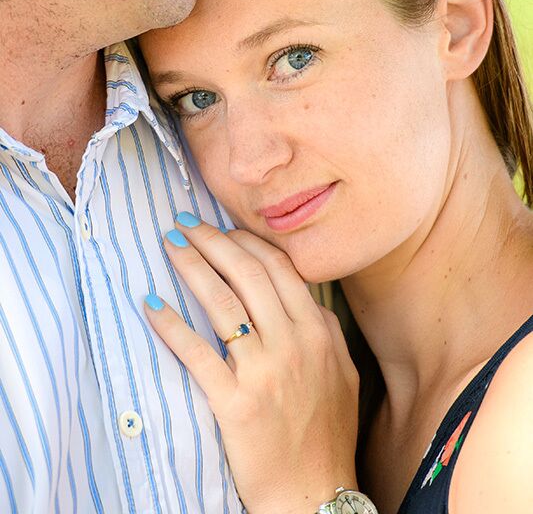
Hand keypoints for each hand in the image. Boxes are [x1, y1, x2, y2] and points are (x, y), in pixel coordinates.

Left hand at [144, 214, 358, 513]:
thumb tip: (303, 298)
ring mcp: (265, 371)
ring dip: (192, 266)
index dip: (246, 241)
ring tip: (169, 244)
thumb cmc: (327, 435)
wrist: (315, 495)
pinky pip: (196, 353)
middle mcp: (294, 343)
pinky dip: (171, 325)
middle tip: (185, 223)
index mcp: (319, 331)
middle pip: (247, 273)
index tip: (222, 227)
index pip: (279, 267)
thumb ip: (324, 331)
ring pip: (222, 302)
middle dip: (213, 241)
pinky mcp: (236, 403)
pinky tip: (151, 304)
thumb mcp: (342, 374)